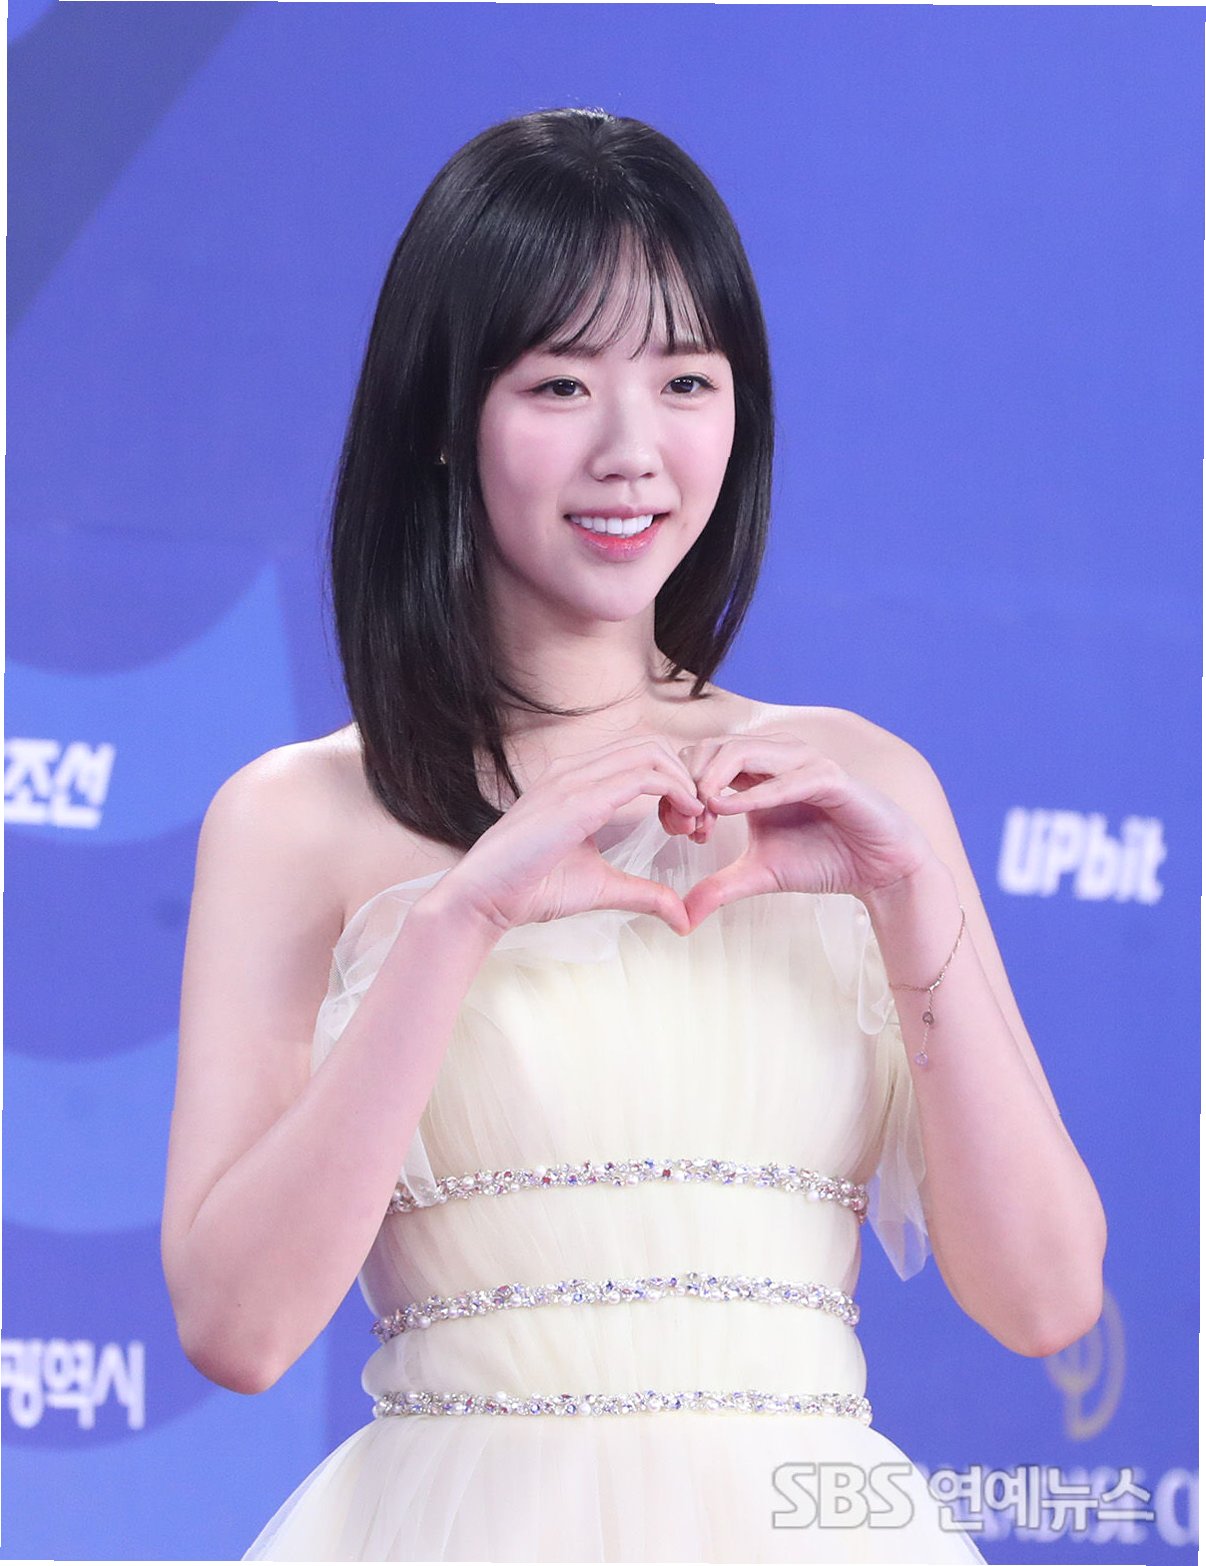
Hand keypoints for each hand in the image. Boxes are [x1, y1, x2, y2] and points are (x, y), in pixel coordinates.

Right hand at [435, 736, 705, 937]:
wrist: (485, 898)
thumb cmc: (532, 889)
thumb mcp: (602, 886)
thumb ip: (644, 893)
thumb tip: (682, 917)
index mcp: (575, 780)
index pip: (639, 757)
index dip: (673, 783)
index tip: (686, 824)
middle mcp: (574, 769)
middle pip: (651, 746)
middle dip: (684, 778)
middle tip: (696, 822)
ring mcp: (574, 778)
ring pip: (651, 753)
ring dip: (684, 784)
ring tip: (693, 822)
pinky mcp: (578, 798)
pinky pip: (641, 776)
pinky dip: (674, 791)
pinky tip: (683, 818)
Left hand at [669, 731, 936, 930]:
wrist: (877, 868)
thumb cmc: (822, 859)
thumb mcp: (759, 874)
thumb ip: (718, 888)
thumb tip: (680, 919)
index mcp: (754, 772)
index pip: (699, 758)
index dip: (679, 789)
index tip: (678, 828)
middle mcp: (774, 758)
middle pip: (711, 748)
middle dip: (688, 784)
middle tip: (688, 825)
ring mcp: (801, 762)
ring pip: (740, 751)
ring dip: (711, 782)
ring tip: (703, 819)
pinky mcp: (828, 777)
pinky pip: (783, 778)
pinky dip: (752, 793)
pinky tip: (727, 811)